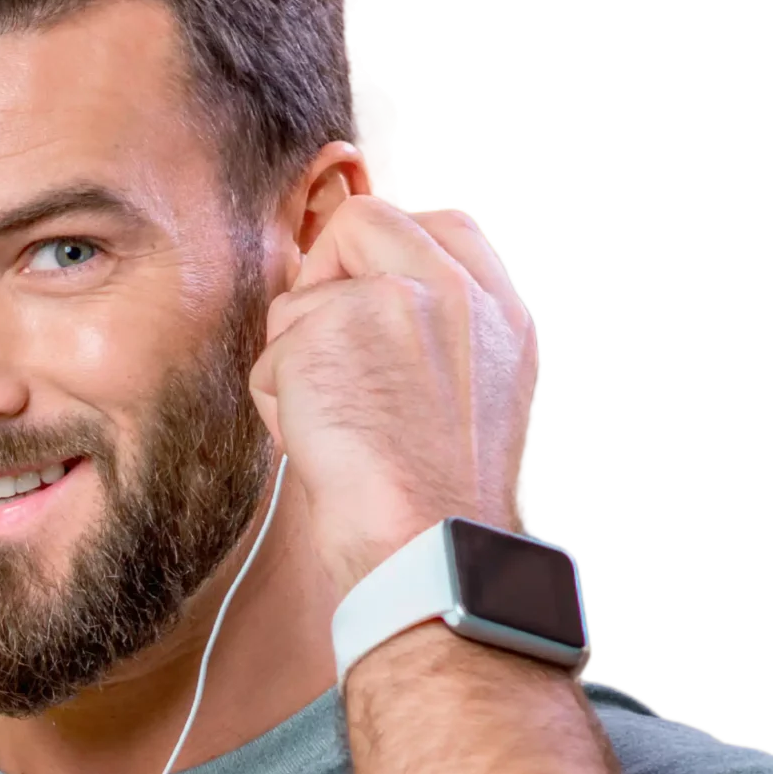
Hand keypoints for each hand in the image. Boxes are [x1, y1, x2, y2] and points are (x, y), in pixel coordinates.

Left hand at [248, 196, 541, 597]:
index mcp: (502, 309)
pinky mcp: (333, 325)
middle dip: (323, 288)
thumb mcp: (478, 396)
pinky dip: (277, 406)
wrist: (429, 551)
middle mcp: (458, 289)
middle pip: (360, 224)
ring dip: (298, 368)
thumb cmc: (440, 504)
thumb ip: (440, 329)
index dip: (381, 251)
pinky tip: (321, 446)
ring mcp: (398, 298)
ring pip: (301, 300)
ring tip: (340, 429)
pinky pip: (270, 356)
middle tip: (329, 365)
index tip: (358, 304)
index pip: (440, 222)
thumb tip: (370, 293)